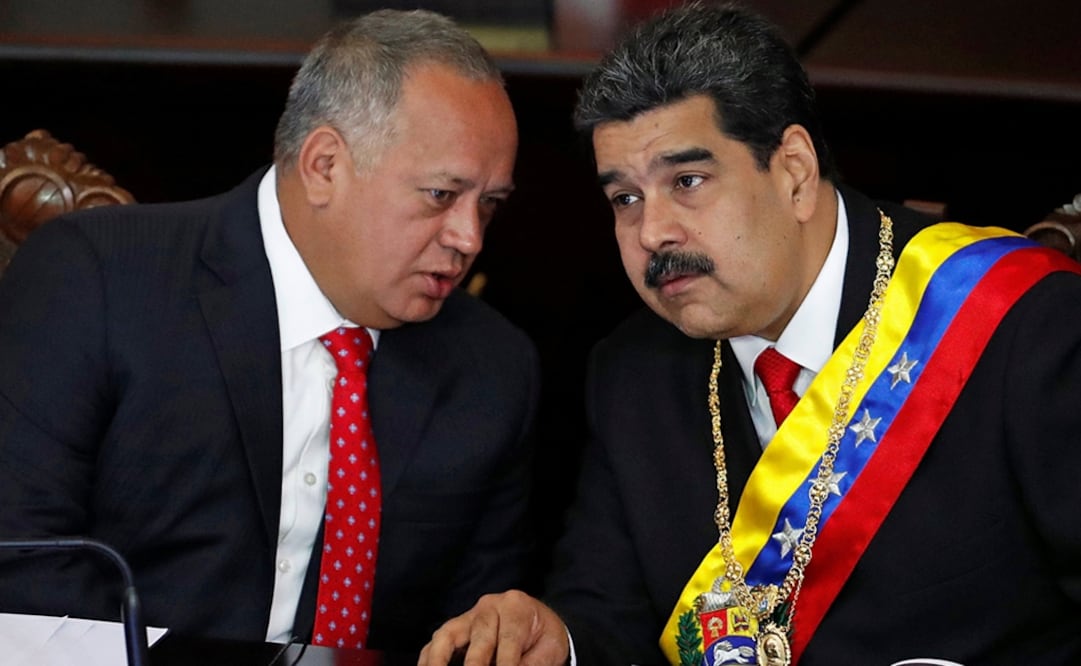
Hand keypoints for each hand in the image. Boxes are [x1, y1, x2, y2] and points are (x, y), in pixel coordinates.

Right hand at [418, 590, 569, 665]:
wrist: (538, 621)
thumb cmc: (543, 636)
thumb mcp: (548, 649)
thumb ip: (532, 663)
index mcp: (516, 607)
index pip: (509, 640)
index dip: (506, 664)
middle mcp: (490, 606)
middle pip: (480, 636)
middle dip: (476, 664)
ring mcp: (469, 616)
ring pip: (448, 634)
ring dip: (439, 659)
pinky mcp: (456, 628)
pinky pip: (437, 642)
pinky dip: (430, 659)